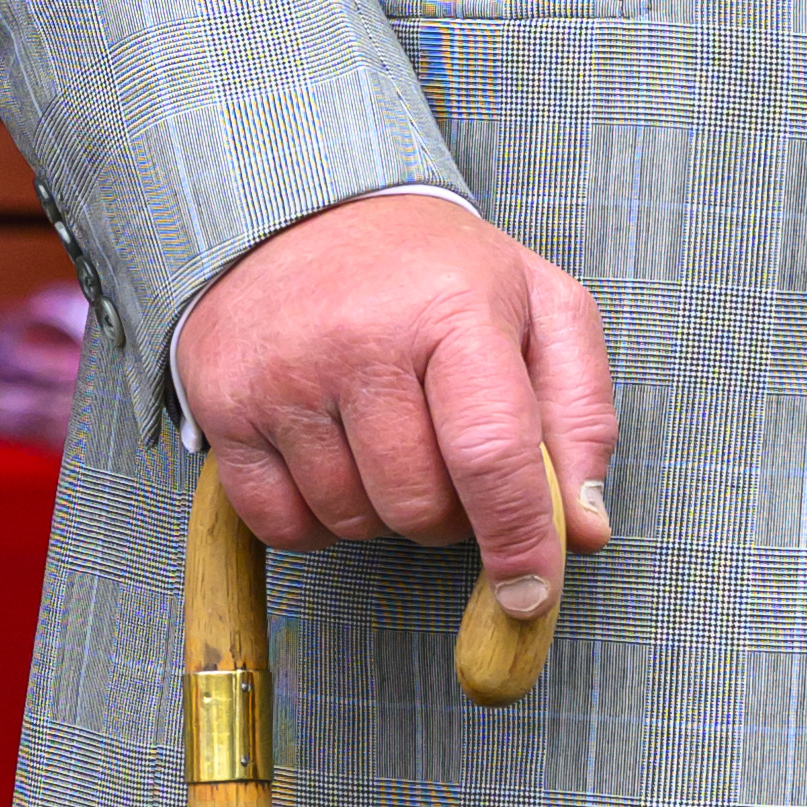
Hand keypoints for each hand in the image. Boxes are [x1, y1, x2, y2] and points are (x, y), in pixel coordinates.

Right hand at [174, 187, 618, 633]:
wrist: (300, 210)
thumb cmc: (435, 274)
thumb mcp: (539, 311)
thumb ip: (580, 418)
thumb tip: (583, 533)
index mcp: (453, 307)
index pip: (492, 455)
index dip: (520, 542)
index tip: (531, 596)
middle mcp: (359, 338)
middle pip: (420, 507)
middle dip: (449, 512)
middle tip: (444, 453)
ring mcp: (282, 374)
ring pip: (353, 523)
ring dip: (381, 510)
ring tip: (383, 436)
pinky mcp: (222, 404)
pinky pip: (283, 526)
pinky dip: (316, 519)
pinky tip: (329, 458)